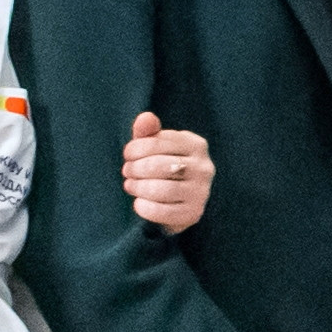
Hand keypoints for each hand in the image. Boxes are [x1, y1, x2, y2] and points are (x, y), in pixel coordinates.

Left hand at [120, 108, 214, 232]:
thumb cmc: (164, 167)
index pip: (158, 141)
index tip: (128, 155)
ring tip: (131, 185)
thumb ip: (148, 132)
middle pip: (158, 165)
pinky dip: (144, 207)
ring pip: (160, 189)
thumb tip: (145, 118)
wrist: (180, 201)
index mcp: (196, 145)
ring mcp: (201, 192)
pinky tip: (139, 202)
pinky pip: (162, 212)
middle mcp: (204, 167)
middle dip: (134, 168)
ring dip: (137, 187)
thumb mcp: (156, 147)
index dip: (135, 148)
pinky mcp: (193, 213)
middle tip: (127, 172)